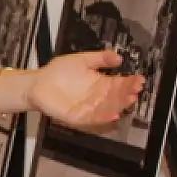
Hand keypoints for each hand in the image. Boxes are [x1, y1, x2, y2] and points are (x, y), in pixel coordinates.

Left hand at [27, 50, 144, 130]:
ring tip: (129, 100)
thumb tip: (119, 57)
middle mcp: (97, 96)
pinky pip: (93, 119)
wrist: (37, 83)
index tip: (139, 79)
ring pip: (108, 108)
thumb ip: (100, 58)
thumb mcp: (82, 60)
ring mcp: (88, 108)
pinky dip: (103, 118)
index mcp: (99, 82)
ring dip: (119, 105)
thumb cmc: (58, 71)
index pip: (119, 83)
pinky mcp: (78, 117)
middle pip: (116, 96)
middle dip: (127, 94)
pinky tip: (113, 114)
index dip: (129, 82)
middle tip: (136, 90)